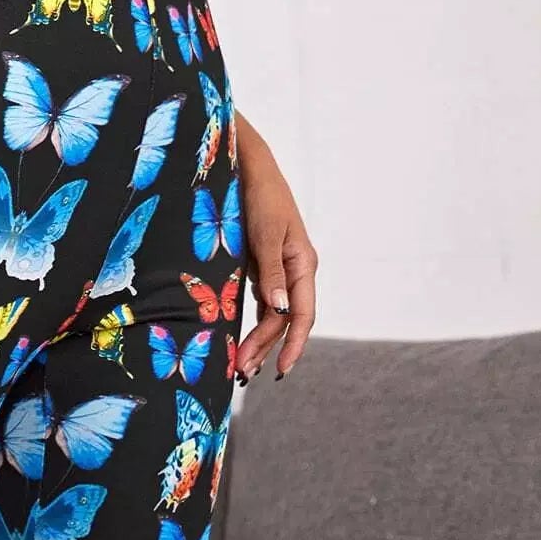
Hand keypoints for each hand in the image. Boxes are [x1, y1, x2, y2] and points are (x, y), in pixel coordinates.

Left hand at [234, 114, 317, 381]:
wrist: (247, 167)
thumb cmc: (259, 196)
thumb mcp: (264, 235)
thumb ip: (270, 272)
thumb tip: (278, 309)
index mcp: (302, 264)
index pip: (302, 315)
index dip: (294, 345)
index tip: (281, 370)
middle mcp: (294, 272)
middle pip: (283, 321)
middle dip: (265, 349)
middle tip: (242, 373)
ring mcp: (278, 271)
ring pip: (271, 317)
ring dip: (257, 342)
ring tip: (239, 367)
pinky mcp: (262, 269)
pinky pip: (261, 305)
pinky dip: (251, 325)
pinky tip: (238, 343)